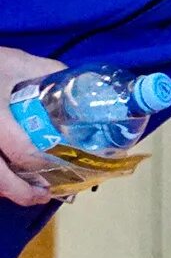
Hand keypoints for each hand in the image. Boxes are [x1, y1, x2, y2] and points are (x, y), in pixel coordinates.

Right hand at [0, 47, 64, 206]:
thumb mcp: (15, 62)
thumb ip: (46, 72)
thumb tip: (76, 85)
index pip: (21, 150)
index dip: (42, 163)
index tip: (62, 166)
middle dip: (21, 193)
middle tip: (43, 195)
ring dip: (5, 189)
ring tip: (26, 192)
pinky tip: (6, 178)